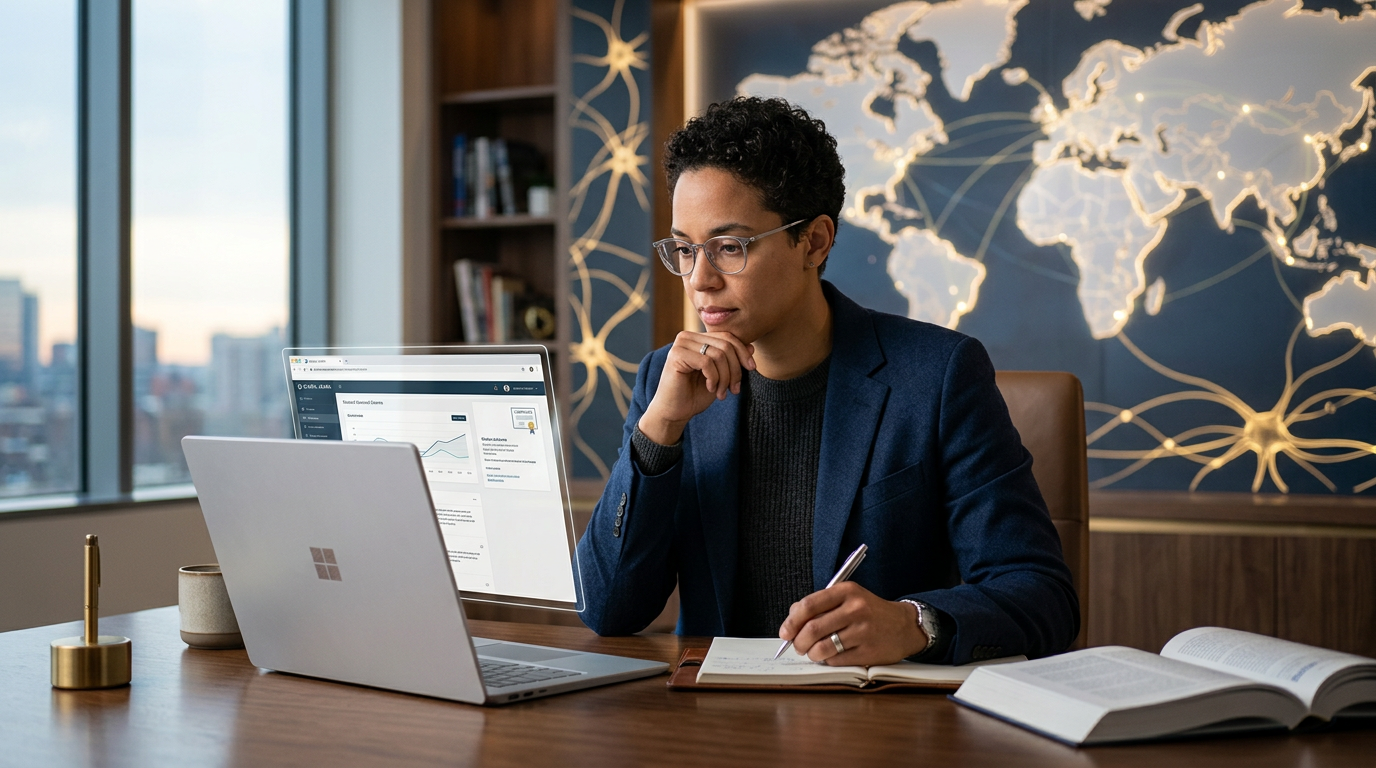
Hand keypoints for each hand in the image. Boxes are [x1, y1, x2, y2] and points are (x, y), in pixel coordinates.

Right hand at [638, 331, 754, 444]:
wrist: (674, 412)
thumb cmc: (695, 395)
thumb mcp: (721, 376)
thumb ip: (732, 361)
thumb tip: (751, 346)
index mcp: (698, 338)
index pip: (727, 337)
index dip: (743, 352)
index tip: (752, 368)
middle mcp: (688, 337)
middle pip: (725, 345)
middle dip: (735, 369)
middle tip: (734, 389)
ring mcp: (681, 344)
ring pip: (718, 354)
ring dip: (725, 378)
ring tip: (721, 393)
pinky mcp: (676, 355)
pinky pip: (707, 362)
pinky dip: (714, 378)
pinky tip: (710, 388)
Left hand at [778, 582, 928, 666]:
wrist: (904, 626)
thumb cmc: (869, 612)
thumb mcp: (848, 598)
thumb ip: (820, 605)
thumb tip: (791, 620)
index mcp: (846, 591)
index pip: (809, 605)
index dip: (792, 621)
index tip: (785, 632)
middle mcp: (855, 609)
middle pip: (813, 629)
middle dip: (799, 642)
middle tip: (798, 647)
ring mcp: (863, 631)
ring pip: (823, 648)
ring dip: (812, 654)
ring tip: (814, 652)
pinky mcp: (869, 651)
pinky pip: (837, 660)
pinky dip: (828, 661)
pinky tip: (832, 656)